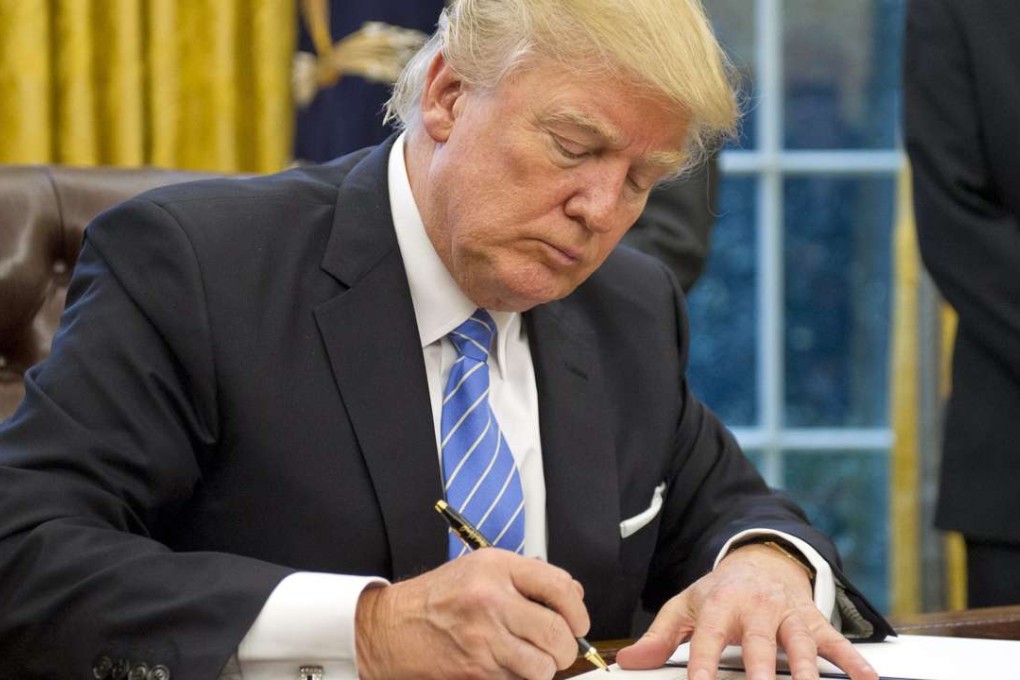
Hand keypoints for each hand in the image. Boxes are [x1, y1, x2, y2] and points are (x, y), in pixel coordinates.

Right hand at [354, 549, 589, 678]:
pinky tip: (507, 665)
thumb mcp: (480, 569)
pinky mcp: (476, 669)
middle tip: (559, 648)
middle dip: (566, 648)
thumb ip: (527, 577)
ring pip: (543, 665)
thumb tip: (572, 593)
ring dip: (545, 668)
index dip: (577, 610)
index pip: (559, 587)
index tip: (578, 622)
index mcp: (497, 567)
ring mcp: (484, 637)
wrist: (390, 627)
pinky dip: (521, 678)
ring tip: (532, 659)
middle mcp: (492, 599)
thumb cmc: (436, 598)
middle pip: (557, 632)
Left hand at [615, 544, 877, 679]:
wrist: (761, 559)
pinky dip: (853, 660)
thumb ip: (659, 637)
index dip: (704, 669)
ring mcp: (788, 615)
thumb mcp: (686, 607)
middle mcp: (757, 610)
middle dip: (762, 677)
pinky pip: (835, 642)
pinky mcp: (813, 621)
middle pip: (760, 649)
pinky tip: (867, 679)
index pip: (709, 642)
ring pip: (800, 647)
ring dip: (805, 674)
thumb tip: (628, 662)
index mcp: (721, 606)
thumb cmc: (720, 591)